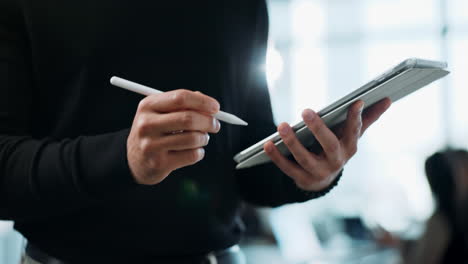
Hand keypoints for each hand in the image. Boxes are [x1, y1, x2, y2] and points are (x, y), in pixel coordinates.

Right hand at [127, 89, 220, 184]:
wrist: (134, 160)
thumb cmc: (155, 131)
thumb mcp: (161, 112)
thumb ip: (184, 105)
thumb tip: (209, 106)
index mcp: (148, 106)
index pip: (181, 98)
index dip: (203, 102)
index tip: (215, 107)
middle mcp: (147, 124)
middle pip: (188, 118)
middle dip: (208, 121)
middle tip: (215, 125)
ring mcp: (151, 145)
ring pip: (193, 139)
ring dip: (204, 138)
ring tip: (201, 139)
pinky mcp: (159, 163)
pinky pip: (192, 155)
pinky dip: (199, 152)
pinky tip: (193, 151)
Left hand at [264, 98, 391, 190]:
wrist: (323, 180)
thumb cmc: (337, 149)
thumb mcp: (351, 135)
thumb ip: (367, 118)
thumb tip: (388, 99)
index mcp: (349, 147)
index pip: (354, 131)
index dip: (356, 118)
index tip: (356, 102)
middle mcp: (336, 160)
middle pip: (329, 145)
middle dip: (318, 128)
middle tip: (305, 110)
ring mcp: (319, 172)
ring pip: (305, 158)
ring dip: (292, 142)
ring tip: (282, 125)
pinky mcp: (303, 179)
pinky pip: (288, 169)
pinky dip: (277, 157)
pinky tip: (267, 144)